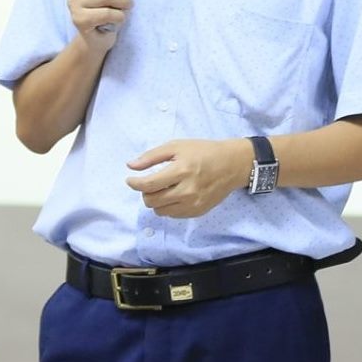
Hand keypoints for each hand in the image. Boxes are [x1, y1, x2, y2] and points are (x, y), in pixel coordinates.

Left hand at [125, 138, 251, 217]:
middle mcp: (187, 191)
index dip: (135, 183)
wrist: (231, 164)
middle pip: (152, 201)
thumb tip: (130, 166)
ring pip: (160, 211)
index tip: (130, 180)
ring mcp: (193, 204)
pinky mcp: (197, 212)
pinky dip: (168, 206)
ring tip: (164, 187)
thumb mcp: (177, 146)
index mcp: (181, 170)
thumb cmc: (202, 151)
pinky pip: (172, 215)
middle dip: (145, 192)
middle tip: (150, 182)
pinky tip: (175, 194)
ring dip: (156, 200)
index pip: (149, 185)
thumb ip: (152, 156)